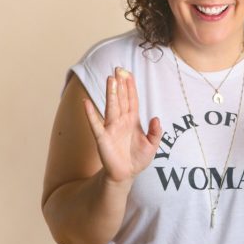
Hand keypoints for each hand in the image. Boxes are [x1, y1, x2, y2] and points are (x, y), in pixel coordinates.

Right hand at [83, 67, 162, 184]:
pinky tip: (86, 103)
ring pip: (111, 107)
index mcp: (132, 121)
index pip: (132, 100)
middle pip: (121, 99)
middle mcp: (121, 121)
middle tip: (118, 69)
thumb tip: (157, 118)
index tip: (128, 73)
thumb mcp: (152, 146)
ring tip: (110, 79)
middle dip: (120, 84)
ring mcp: (111, 128)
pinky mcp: (102, 138)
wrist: (126, 175)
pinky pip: (95, 124)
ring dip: (111, 93)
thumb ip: (156, 132)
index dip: (131, 87)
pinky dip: (90, 114)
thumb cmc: (138, 158)